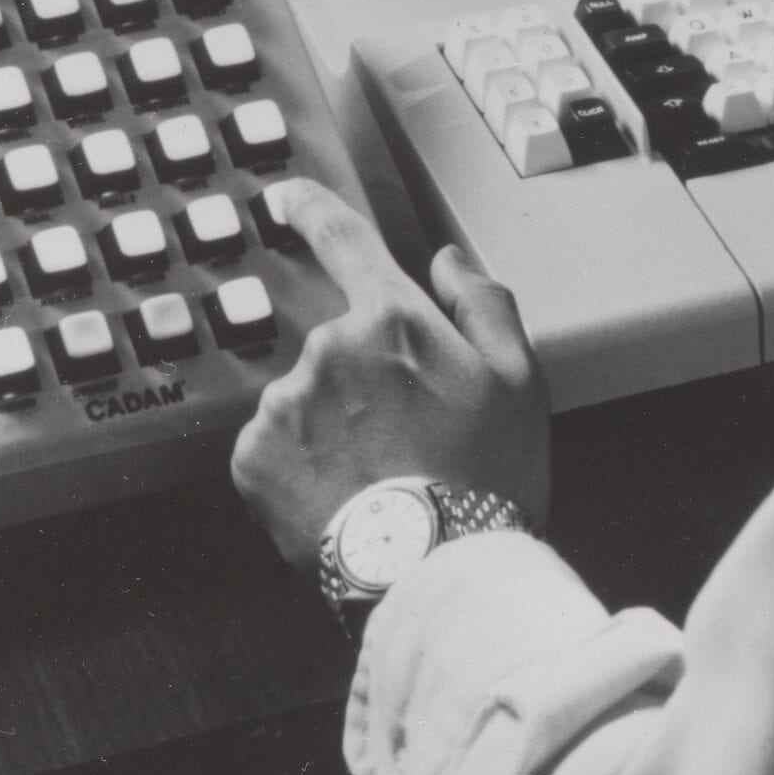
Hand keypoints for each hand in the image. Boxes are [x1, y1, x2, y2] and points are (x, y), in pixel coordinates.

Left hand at [230, 178, 549, 577]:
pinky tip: (343, 496)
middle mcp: (329, 348)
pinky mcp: (253, 458)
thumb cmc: (486, 481)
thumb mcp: (519, 380)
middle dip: (365, 381)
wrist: (437, 576)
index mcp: (391, 318)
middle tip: (407, 440)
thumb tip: (446, 262)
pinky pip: (275, 448)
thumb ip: (482, 303)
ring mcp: (285, 403)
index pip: (342, 238)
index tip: (289, 198)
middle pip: (339, 344)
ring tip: (380, 480)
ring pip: (306, 398)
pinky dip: (302, 467)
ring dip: (333, 427)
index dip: (311, 209)